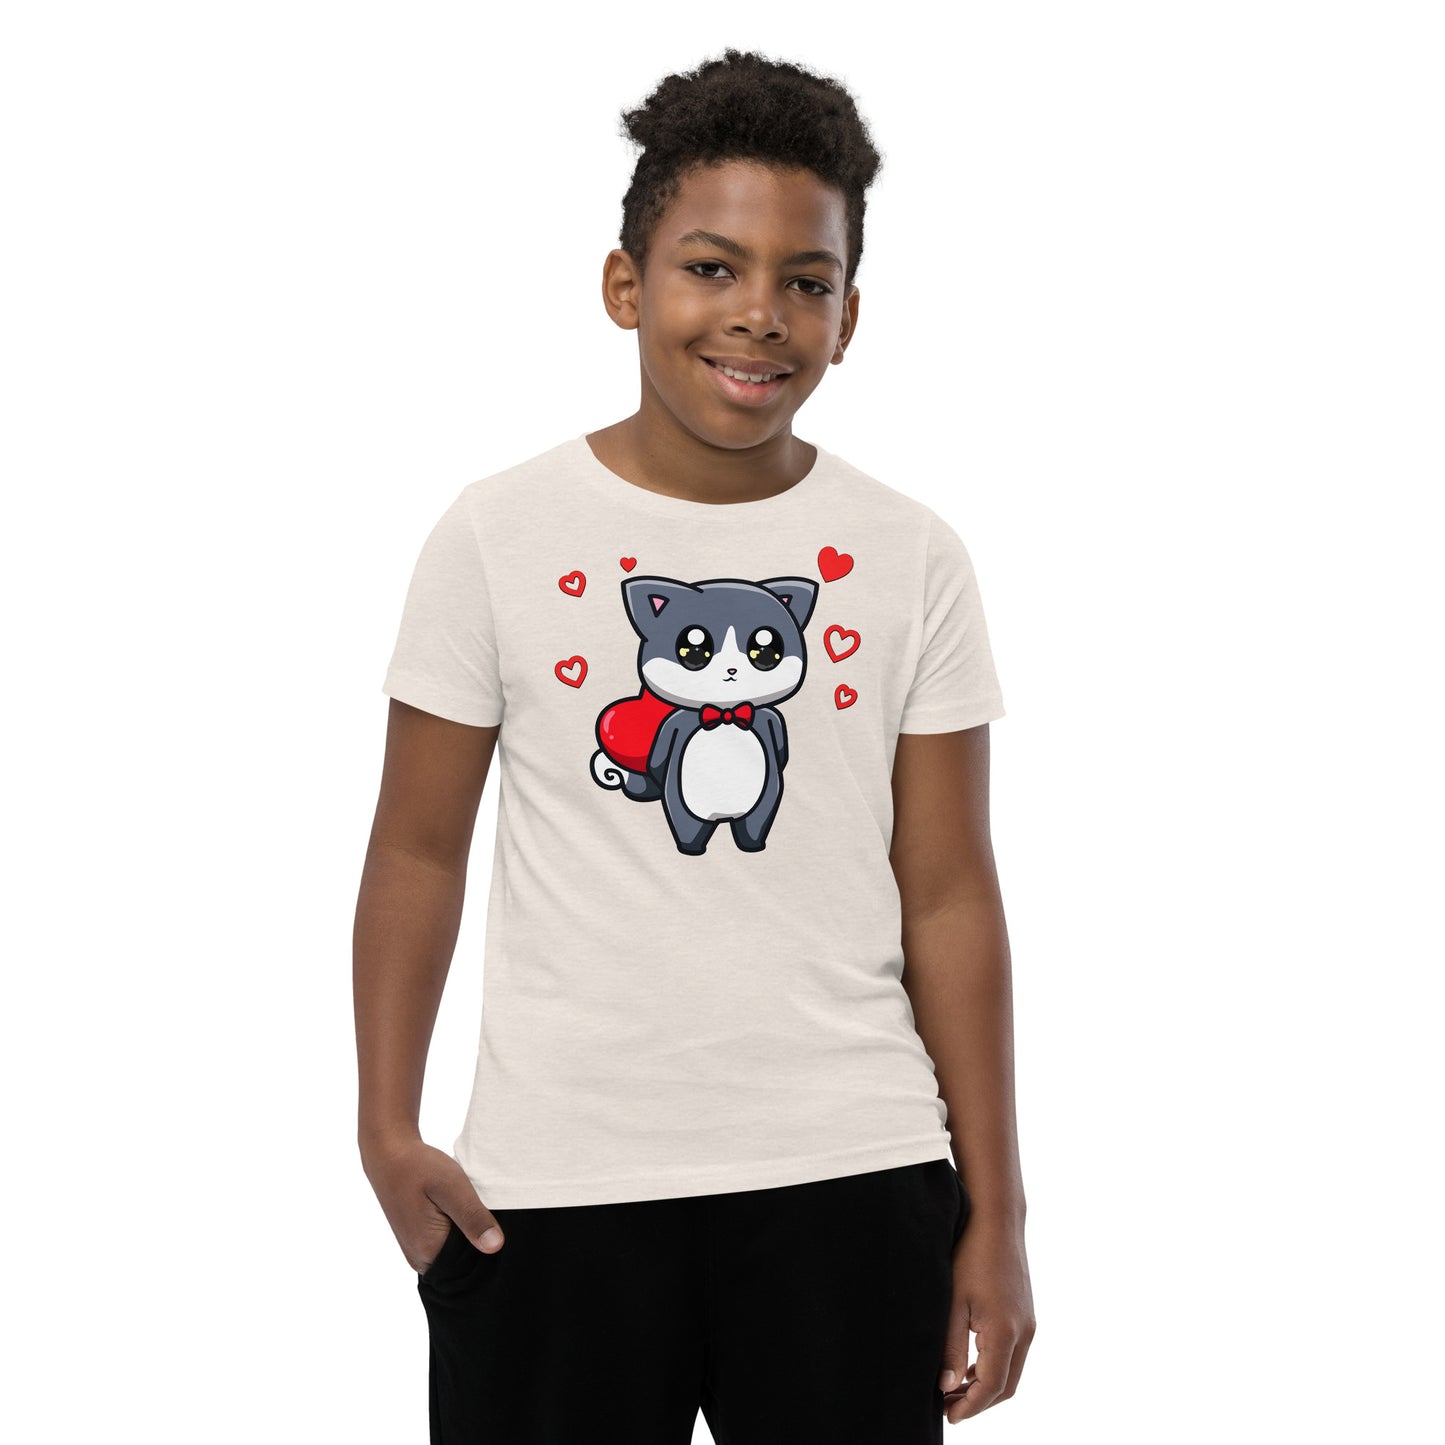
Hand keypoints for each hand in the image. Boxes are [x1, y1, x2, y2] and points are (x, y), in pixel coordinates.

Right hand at [360, 1131, 506, 1272]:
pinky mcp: (418, 1241)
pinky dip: (457, 1228)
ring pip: (456, 1250)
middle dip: (478, 1238)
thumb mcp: (452, 1187)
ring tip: (465, 1205)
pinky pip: (446, 1243)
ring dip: (467, 1232)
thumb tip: (496, 1247)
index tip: (493, 1217)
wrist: (389, 1155)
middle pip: (464, 1260)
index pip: (474, 1263)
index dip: (489, 1242)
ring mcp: (417, 1252)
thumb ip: (472, 1217)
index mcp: (429, 1252)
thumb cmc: (419, 1168)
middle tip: (479, 1205)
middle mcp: (421, 1260)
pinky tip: (458, 1209)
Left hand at [938, 1217, 1035, 1422]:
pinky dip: (994, 1367)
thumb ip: (951, 1347)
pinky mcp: (1026, 1315)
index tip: (948, 1416)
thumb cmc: (970, 1255)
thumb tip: (948, 1386)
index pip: (992, 1387)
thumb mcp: (953, 1302)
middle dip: (979, 1403)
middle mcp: (1024, 1332)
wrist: (997, 1220)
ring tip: (954, 1389)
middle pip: (1006, 1386)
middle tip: (949, 1407)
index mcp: (1006, 1332)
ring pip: (1012, 1372)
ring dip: (987, 1386)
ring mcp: (1028, 1323)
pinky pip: (1014, 1354)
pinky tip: (970, 1364)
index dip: (970, 1407)